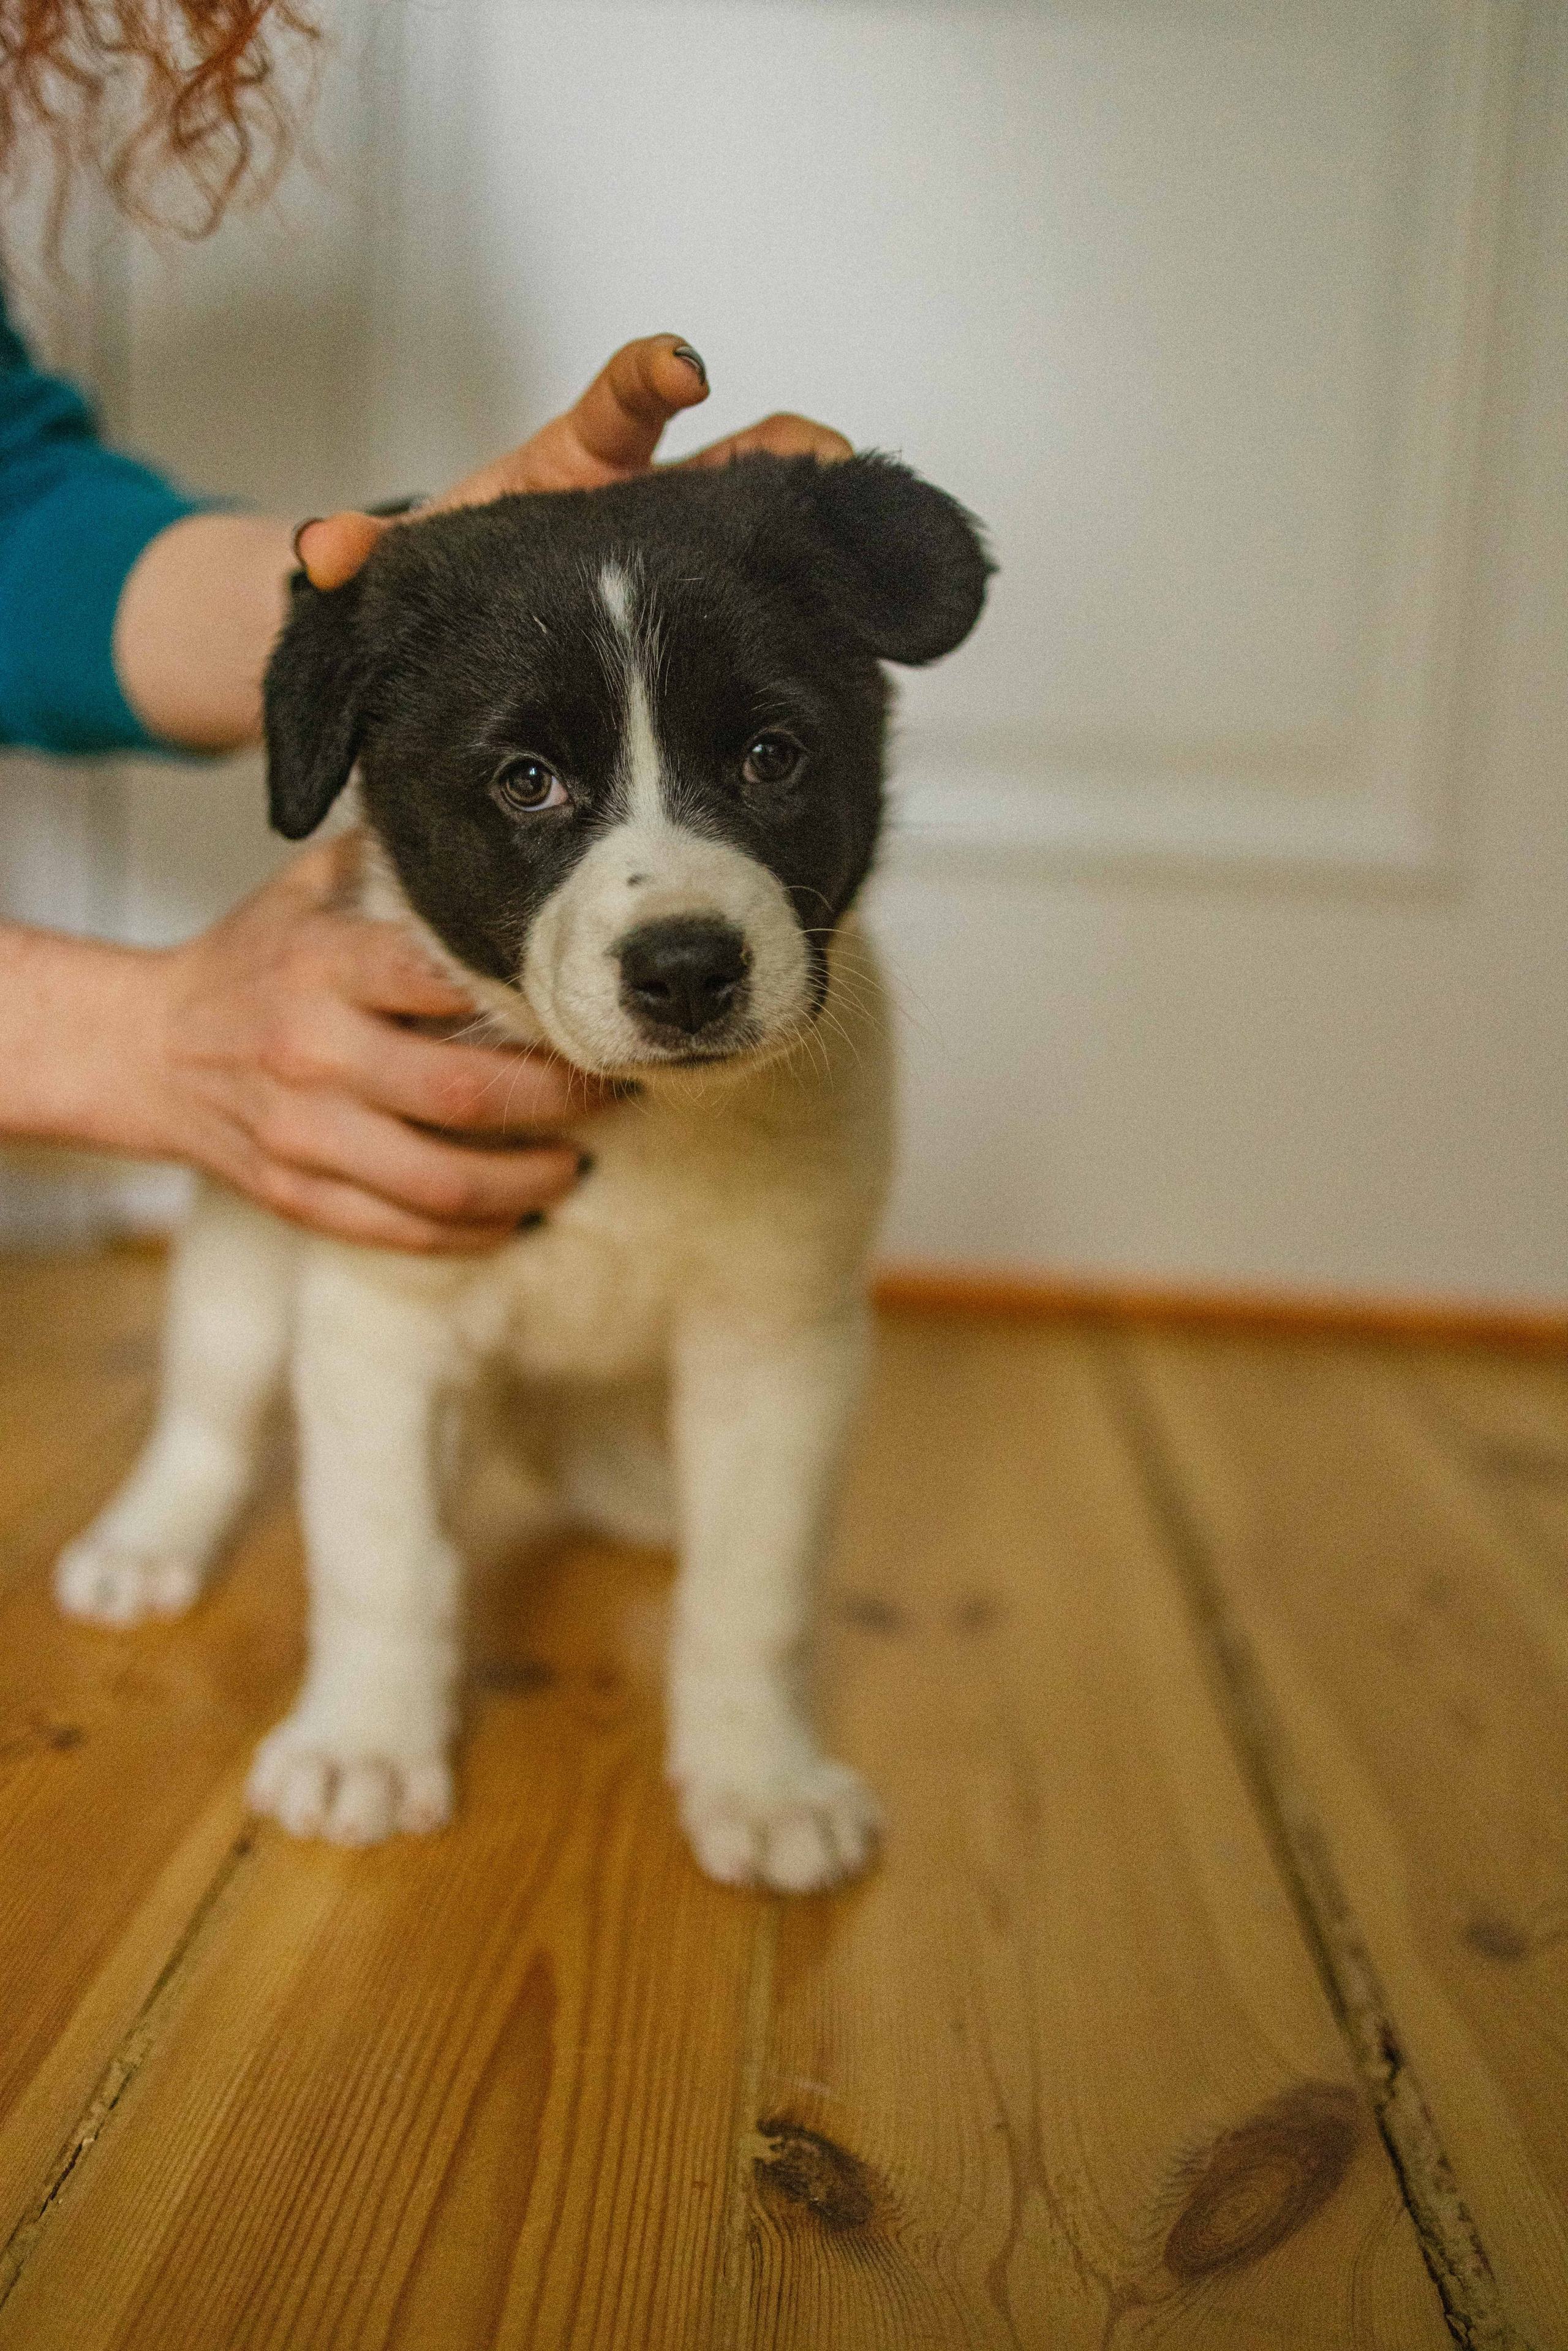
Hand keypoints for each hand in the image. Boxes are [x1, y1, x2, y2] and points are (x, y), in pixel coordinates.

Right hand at [142, 835, 598, 1251]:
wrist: (145, 1048)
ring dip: (530, 1182)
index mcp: (322, 965)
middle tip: (610, 1093)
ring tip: (577, 1166)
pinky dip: (473, 1234)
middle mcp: (312, 1052)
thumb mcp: (304, 890)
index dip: (527, 1000)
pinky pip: (402, 1231)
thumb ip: (388, 860)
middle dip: (559, 1102)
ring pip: (444, 1181)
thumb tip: (490, 832)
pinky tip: (518, 1217)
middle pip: (466, 1092)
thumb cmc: (248, 963)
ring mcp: (302, 1133)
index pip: (440, 979)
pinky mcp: (296, 1193)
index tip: (583, 1007)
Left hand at [295, 334, 853, 589]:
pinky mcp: (703, 616)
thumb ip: (371, 562)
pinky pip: (767, 602)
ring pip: (766, 529)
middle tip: (819, 456)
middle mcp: (645, 510)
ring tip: (862, 545)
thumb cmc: (463, 582)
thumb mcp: (412, 571)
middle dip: (779, 451)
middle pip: (730, 460)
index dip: (651, 376)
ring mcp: (684, 563)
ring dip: (811, 527)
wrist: (475, 646)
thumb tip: (318, 553)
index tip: (679, 369)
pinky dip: (814, 605)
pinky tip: (866, 633)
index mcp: (580, 474)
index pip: (622, 404)